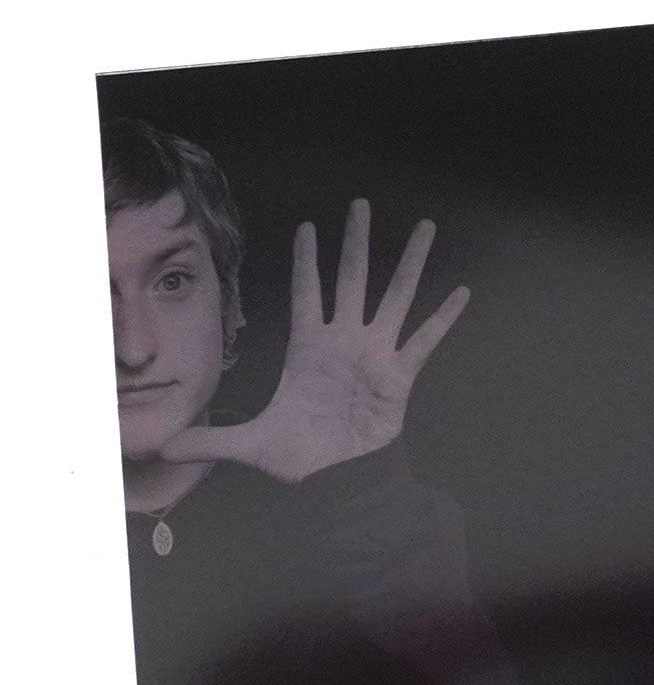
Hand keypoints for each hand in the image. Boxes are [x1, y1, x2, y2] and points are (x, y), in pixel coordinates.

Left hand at [161, 199, 469, 482]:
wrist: (340, 480)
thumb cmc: (300, 457)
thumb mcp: (249, 445)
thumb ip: (211, 439)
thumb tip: (163, 448)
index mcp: (309, 349)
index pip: (307, 294)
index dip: (307, 262)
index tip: (307, 227)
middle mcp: (344, 342)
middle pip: (352, 280)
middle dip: (356, 243)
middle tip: (360, 204)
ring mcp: (374, 355)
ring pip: (394, 298)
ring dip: (409, 263)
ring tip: (424, 228)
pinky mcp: (399, 376)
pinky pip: (423, 341)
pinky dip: (442, 318)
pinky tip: (460, 293)